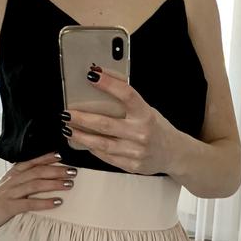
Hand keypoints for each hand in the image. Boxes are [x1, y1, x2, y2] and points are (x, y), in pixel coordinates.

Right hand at [0, 152, 76, 230]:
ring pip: (36, 185)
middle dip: (57, 170)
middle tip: (73, 171)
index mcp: (14, 173)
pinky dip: (44, 202)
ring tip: (69, 184)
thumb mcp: (9, 184)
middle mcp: (14, 180)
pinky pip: (30, 204)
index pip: (32, 162)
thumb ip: (22, 179)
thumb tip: (41, 176)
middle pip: (38, 171)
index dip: (46, 157)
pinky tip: (57, 202)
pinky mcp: (10, 207)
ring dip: (54, 183)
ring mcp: (12, 193)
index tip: (61, 155)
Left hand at [63, 67, 179, 174]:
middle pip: (105, 124)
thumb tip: (101, 83)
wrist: (173, 154)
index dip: (109, 84)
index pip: (126, 95)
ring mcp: (135, 152)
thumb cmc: (156, 128)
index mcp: (146, 114)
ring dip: (81, 136)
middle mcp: (141, 134)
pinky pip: (106, 156)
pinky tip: (83, 142)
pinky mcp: (130, 166)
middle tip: (67, 113)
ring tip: (68, 129)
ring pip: (102, 144)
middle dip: (82, 118)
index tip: (91, 75)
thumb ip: (127, 102)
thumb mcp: (147, 110)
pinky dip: (92, 148)